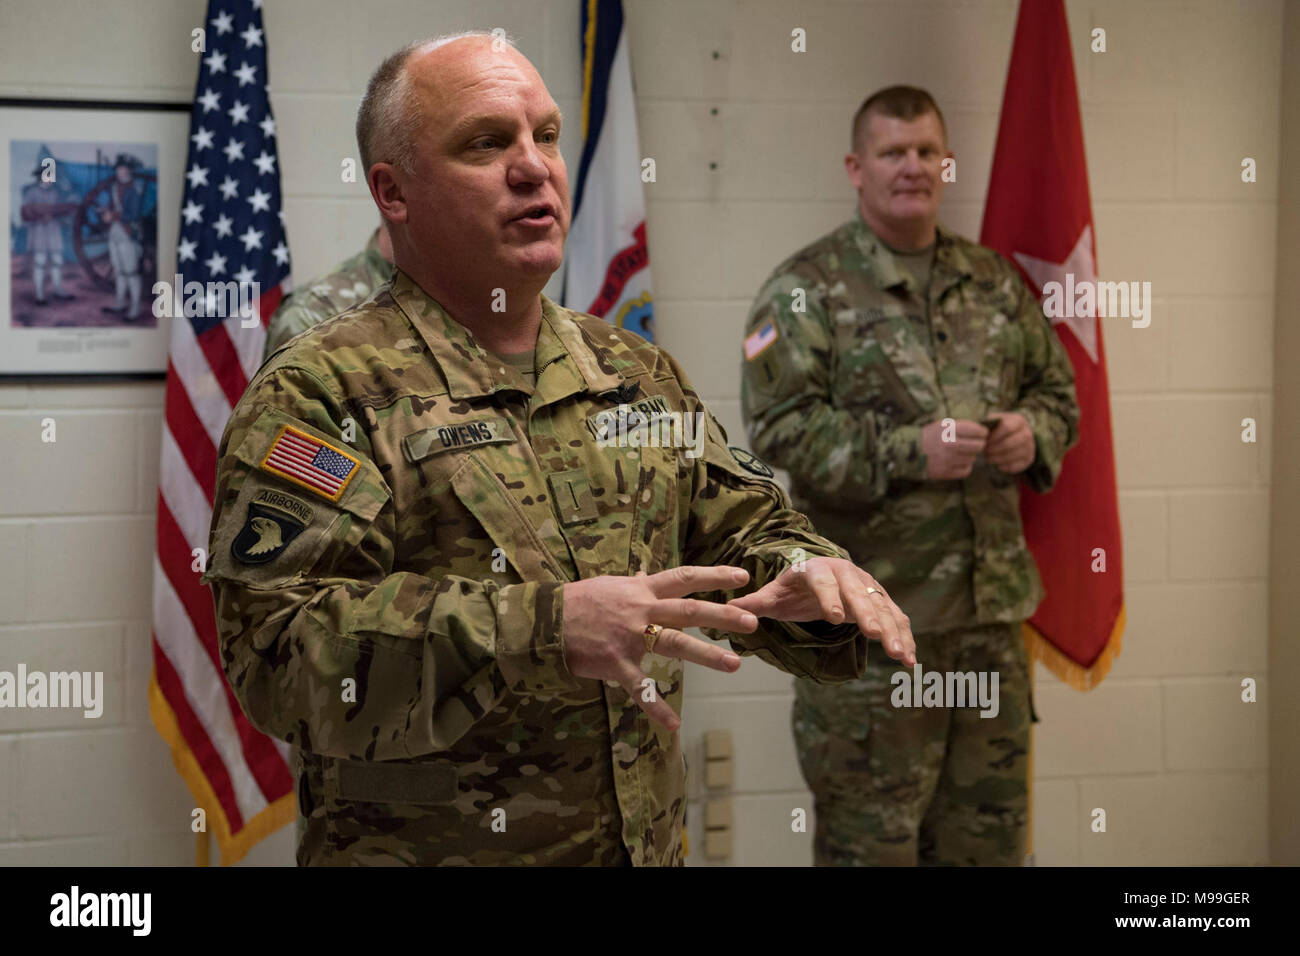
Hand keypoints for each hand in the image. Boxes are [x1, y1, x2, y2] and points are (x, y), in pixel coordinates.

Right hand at [562, 565, 757, 729]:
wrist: (545, 620)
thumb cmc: (579, 602)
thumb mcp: (612, 585)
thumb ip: (637, 585)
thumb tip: (651, 576)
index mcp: (642, 589)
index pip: (684, 578)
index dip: (714, 576)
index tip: (742, 577)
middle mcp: (641, 610)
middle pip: (689, 610)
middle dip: (723, 615)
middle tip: (752, 622)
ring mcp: (630, 637)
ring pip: (674, 644)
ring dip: (706, 655)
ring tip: (735, 664)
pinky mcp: (616, 663)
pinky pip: (640, 688)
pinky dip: (656, 707)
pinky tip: (673, 724)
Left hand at [725, 557, 915, 665]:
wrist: (819, 572)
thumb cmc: (794, 587)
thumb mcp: (774, 594)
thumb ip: (754, 604)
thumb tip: (727, 611)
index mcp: (817, 569)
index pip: (824, 582)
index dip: (830, 599)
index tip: (835, 617)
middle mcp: (847, 574)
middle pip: (859, 594)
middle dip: (869, 615)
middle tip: (877, 636)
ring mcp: (867, 586)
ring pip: (883, 608)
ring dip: (894, 631)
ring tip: (901, 657)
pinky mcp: (880, 601)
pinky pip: (896, 618)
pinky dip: (905, 637)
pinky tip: (910, 660)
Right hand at [920, 418, 988, 479]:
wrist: (909, 452)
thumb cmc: (930, 436)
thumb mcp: (943, 424)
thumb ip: (962, 426)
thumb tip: (982, 430)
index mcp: (948, 429)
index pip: (976, 430)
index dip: (983, 432)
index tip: (983, 433)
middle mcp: (949, 443)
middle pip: (978, 446)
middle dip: (979, 444)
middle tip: (976, 444)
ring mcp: (948, 459)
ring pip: (972, 458)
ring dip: (970, 456)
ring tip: (961, 453)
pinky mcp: (946, 472)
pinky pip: (966, 470)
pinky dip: (965, 466)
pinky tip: (958, 462)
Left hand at [984, 411, 1035, 473]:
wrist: (1015, 437)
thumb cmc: (1000, 429)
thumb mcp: (995, 422)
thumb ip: (989, 424)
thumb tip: (980, 432)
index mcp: (1019, 420)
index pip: (1006, 427)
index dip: (994, 436)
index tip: (984, 441)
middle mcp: (1027, 432)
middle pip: (1010, 442)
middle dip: (995, 448)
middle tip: (985, 451)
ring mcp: (1030, 446)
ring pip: (1014, 454)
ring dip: (999, 458)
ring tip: (988, 458)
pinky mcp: (1029, 459)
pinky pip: (1019, 465)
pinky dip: (1007, 467)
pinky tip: (998, 465)